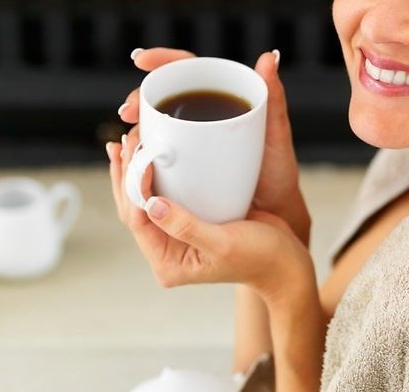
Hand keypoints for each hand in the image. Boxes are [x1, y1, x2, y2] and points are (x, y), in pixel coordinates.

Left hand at [106, 135, 313, 301]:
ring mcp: (175, 236)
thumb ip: (187, 227)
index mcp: (169, 263)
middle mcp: (166, 251)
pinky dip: (152, 175)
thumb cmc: (260, 257)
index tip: (138, 156)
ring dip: (132, 173)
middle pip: (132, 209)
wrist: (284, 262)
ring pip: (142, 201)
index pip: (138, 221)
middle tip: (124, 143)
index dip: (134, 186)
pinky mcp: (187, 220)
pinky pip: (161, 195)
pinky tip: (148, 155)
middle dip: (125, 175)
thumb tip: (153, 205)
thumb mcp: (223, 244)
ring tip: (124, 145)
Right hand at [118, 48, 309, 243]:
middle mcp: (202, 117)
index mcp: (221, 100)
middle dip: (139, 98)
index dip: (162, 60)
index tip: (141, 61)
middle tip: (129, 110)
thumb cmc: (278, 173)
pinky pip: (157, 155)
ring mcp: (189, 142)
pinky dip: (140, 155)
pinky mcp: (181, 167)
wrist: (274, 215)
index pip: (187, 69)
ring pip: (155, 125)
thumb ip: (274, 97)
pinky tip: (131, 161)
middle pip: (164, 97)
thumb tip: (269, 57)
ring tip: (130, 138)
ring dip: (136, 127)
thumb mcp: (276, 134)